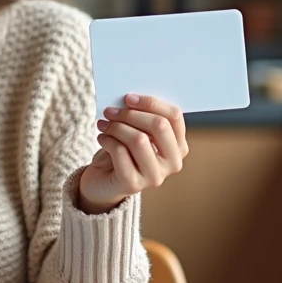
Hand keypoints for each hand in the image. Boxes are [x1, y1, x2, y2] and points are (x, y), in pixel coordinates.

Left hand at [78, 94, 188, 213]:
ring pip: (139, 139)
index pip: (174, 117)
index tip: (129, 98)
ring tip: (104, 124)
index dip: (151, 103)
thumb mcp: (137, 132)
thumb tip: (131, 98)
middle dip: (131, 114)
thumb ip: (141, 117)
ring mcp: (155, 176)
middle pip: (158, 126)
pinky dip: (107, 140)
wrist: (104, 182)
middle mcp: (172, 163)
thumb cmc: (124, 152)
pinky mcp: (133, 184)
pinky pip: (120, 152)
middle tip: (111, 110)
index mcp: (179, 147)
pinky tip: (102, 138)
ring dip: (117, 127)